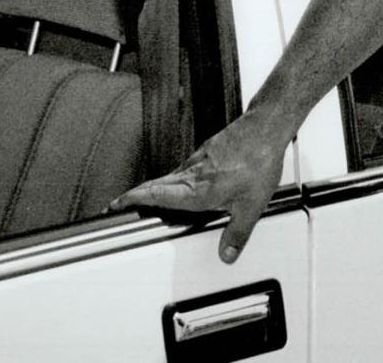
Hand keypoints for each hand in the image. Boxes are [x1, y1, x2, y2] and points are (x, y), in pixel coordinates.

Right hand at [109, 113, 288, 262]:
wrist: (266, 128)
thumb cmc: (259, 161)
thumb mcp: (252, 206)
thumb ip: (237, 234)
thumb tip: (228, 254)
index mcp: (198, 190)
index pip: (156, 195)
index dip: (133, 201)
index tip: (116, 205)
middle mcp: (194, 173)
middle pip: (155, 185)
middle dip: (134, 195)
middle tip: (119, 203)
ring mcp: (199, 159)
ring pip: (169, 175)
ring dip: (153, 186)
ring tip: (144, 196)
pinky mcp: (208, 150)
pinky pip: (184, 167)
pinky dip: (173, 176)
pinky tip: (181, 180)